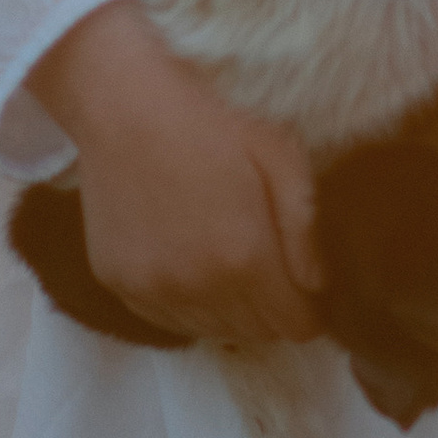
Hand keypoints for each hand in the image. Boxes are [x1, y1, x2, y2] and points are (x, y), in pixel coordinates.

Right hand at [25, 0, 322, 346]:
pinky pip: (168, 319)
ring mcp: (153, 291)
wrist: (123, 104)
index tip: (306, 283)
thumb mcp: (280, 154)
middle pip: (257, 333)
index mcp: (244, 258)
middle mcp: (198, 289)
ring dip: (231, 309)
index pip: (296, 326)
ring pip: (213, 331)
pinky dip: (187, 302)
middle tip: (269, 262)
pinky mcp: (118, 285)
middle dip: (273, 307)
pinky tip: (189, 258)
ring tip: (227, 256)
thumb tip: (319, 286)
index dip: (310, 308)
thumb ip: (306, 228)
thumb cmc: (211, 119)